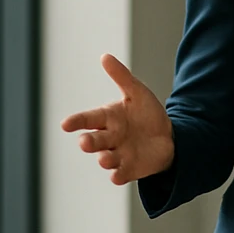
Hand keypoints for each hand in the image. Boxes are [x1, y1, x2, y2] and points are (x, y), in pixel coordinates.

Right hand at [61, 54, 174, 183]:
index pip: (88, 119)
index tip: (65, 124)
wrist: (168, 137)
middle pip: (95, 140)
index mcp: (108, 118)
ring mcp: (119, 154)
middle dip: (89, 142)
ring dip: (104, 159)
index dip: (77, 122)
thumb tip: (105, 56)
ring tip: (104, 158)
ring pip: (106, 158)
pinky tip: (115, 176)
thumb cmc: (147, 114)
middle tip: (84, 142)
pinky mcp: (130, 169)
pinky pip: (121, 174)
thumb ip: (121, 77)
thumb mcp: (136, 93)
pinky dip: (118, 176)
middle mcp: (110, 138)